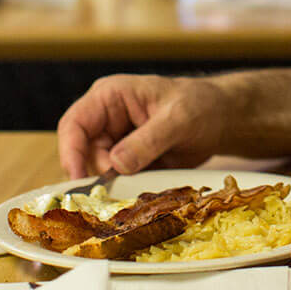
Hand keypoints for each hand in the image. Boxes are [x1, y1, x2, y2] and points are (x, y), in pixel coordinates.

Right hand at [56, 74, 226, 177]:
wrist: (220, 119)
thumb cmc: (200, 105)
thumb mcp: (177, 119)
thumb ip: (148, 140)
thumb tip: (116, 164)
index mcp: (110, 97)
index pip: (74, 125)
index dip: (71, 153)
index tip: (80, 182)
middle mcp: (106, 119)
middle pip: (83, 154)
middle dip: (99, 176)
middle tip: (120, 192)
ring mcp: (115, 141)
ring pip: (99, 172)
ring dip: (116, 185)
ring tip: (145, 183)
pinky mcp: (127, 161)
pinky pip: (117, 181)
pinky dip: (127, 190)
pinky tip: (146, 189)